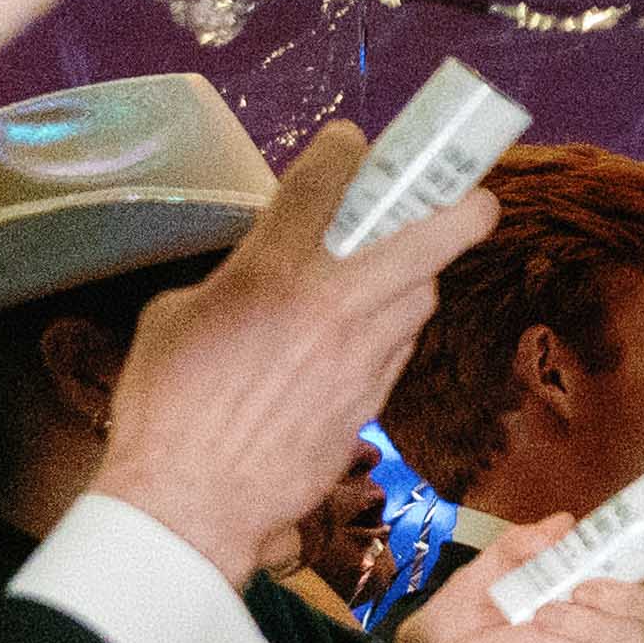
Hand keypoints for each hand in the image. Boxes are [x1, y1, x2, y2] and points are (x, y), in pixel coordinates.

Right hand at [86, 125, 466, 575]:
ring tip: (409, 261)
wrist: (193, 499)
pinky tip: (375, 323)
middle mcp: (331, 306)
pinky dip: (395, 325)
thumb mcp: (176, 315)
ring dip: (422, 273)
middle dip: (461, 211)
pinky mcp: (370, 402)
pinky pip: (399, 345)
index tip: (354, 143)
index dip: (344, 153)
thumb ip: (233, 279)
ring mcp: (361, 357)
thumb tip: (260, 271)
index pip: (323, 186)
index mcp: (272, 271)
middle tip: (477, 197)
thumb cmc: (166, 407)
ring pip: (421, 296)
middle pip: (422, 240)